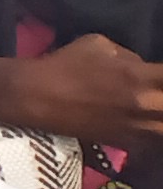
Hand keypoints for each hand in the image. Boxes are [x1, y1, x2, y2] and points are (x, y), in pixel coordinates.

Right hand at [17, 32, 162, 147]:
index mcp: (137, 75)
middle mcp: (144, 103)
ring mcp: (138, 127)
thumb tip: (143, 68)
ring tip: (154, 111)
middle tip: (157, 93)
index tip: (161, 77)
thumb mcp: (98, 44)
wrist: (38, 97)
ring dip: (161, 117)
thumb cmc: (64, 65)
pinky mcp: (128, 144)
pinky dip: (155, 134)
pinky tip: (149, 125)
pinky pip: (156, 144)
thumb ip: (129, 56)